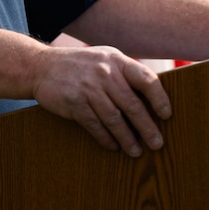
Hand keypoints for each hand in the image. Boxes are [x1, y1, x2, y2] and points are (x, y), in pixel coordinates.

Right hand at [30, 45, 171, 156]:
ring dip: (127, 138)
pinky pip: (95, 125)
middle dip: (147, 127)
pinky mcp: (74, 103)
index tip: (167, 115)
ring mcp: (89, 89)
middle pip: (132, 105)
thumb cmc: (80, 65)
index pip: (146, 79)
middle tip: (157, 143)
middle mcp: (105, 73)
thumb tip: (152, 97)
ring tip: (136, 151)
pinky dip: (106, 138)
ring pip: (114, 119)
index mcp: (117, 60)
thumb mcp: (104, 58)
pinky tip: (114, 146)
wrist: (41, 66)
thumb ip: (124, 73)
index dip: (159, 98)